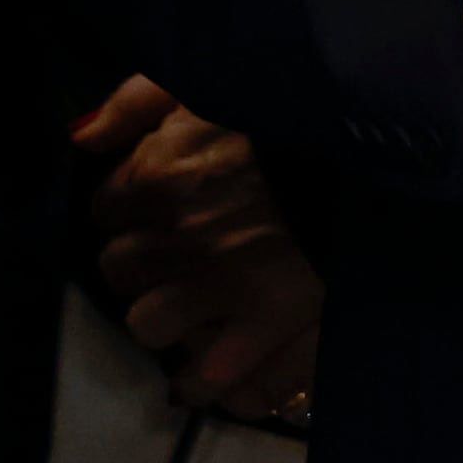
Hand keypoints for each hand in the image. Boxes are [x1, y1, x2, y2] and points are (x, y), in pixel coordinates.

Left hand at [78, 77, 325, 421]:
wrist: (381, 146)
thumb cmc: (290, 109)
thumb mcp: (210, 80)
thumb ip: (137, 100)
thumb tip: (81, 140)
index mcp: (157, 172)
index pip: (105, 208)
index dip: (132, 205)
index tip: (164, 201)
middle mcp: (174, 235)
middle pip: (119, 268)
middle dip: (145, 259)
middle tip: (184, 248)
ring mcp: (215, 287)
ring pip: (146, 324)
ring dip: (166, 314)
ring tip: (196, 301)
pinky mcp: (263, 326)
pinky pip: (203, 379)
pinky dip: (199, 382)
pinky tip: (206, 373)